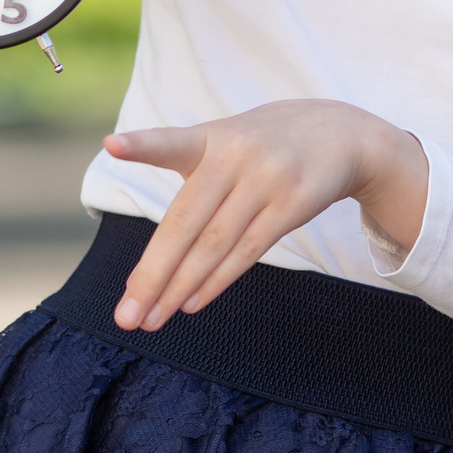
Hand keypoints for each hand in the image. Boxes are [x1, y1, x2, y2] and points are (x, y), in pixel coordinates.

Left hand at [102, 101, 427, 332]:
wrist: (340, 133)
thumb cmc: (264, 145)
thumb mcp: (227, 142)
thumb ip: (191, 183)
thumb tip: (155, 259)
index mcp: (209, 138)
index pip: (171, 142)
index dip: (142, 145)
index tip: (112, 146)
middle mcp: (234, 156)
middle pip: (185, 223)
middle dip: (152, 273)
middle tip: (125, 313)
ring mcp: (266, 181)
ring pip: (213, 246)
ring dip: (178, 288)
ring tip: (150, 319)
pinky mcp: (292, 205)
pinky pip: (246, 252)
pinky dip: (215, 282)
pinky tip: (190, 303)